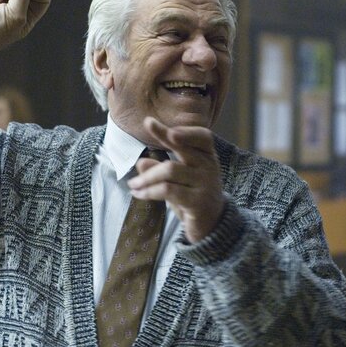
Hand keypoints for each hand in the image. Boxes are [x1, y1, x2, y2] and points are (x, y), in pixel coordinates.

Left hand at [128, 117, 224, 242]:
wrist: (213, 224)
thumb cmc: (193, 195)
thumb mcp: (177, 180)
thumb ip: (161, 168)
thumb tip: (141, 162)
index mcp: (208, 156)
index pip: (202, 136)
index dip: (183, 129)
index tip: (153, 122)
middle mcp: (209, 167)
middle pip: (184, 148)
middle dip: (163, 136)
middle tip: (146, 126)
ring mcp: (205, 184)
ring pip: (170, 169)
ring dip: (146, 177)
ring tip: (132, 184)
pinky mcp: (197, 202)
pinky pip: (168, 190)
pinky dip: (149, 191)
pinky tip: (139, 194)